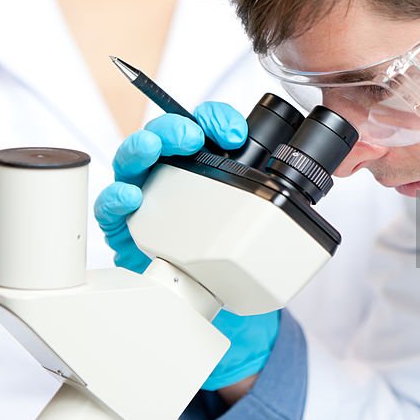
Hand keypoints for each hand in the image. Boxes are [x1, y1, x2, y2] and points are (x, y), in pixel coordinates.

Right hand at [93, 102, 279, 392]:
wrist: (216, 300)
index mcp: (201, 163)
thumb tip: (309, 188)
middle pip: (163, 137)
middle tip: (193, 136)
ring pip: (132, 161)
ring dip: (141, 149)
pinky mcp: (126, 228)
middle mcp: (169, 174)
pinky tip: (131, 196)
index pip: (202, 126)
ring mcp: (145, 198)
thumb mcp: (255, 217)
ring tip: (154, 149)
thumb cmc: (229, 249)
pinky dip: (115, 198)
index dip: (215, 120)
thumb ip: (273, 197)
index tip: (234, 132)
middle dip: (175, 128)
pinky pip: (110, 209)